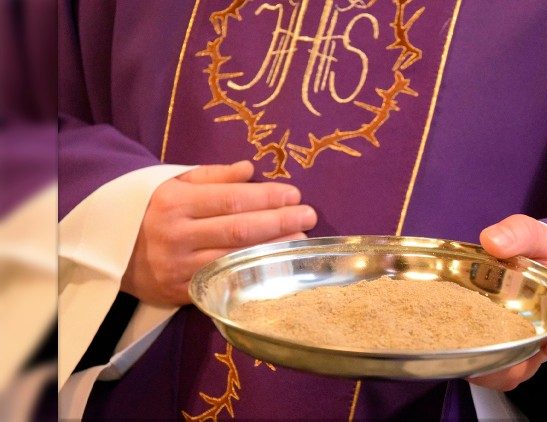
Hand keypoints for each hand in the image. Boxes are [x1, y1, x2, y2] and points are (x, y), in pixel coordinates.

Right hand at [121, 161, 316, 304]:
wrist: (109, 251)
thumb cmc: (150, 211)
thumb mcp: (173, 184)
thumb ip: (213, 176)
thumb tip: (250, 169)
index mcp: (174, 202)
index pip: (231, 200)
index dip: (266, 198)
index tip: (294, 194)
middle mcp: (176, 235)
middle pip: (238, 229)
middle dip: (279, 222)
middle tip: (309, 215)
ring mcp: (179, 267)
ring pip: (235, 257)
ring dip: (274, 249)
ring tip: (302, 239)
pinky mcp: (181, 291)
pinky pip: (223, 282)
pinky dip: (252, 274)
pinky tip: (276, 267)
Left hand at [468, 214, 546, 390]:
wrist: (521, 265)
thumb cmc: (536, 254)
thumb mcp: (533, 237)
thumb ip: (518, 235)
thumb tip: (492, 241)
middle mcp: (541, 338)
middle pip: (533, 363)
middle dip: (517, 366)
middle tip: (500, 364)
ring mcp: (514, 347)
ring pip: (505, 372)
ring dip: (488, 370)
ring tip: (468, 362)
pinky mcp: (488, 348)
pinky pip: (482, 365)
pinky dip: (468, 361)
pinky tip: (448, 350)